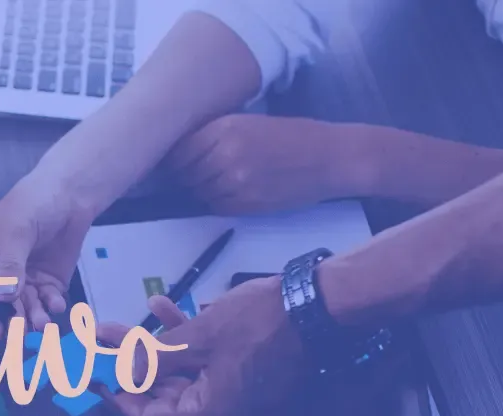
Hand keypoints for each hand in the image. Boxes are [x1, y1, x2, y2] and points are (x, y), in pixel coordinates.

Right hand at [0, 167, 98, 334]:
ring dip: (32, 317)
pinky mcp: (47, 283)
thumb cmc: (32, 203)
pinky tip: (56, 304)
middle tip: (15, 335)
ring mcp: (23, 280)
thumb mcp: (16, 232)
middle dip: (7, 320)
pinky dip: (51, 306)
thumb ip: (10, 266)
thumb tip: (4, 297)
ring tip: (42, 323)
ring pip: (23, 307)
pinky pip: (46, 301)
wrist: (70, 195)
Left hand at [100, 279, 308, 415]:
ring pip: (178, 370)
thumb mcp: (199, 337)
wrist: (318, 302)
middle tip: (100, 344)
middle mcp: (220, 408)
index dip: (118, 400)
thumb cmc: (262, 323)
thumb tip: (122, 371)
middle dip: (127, 365)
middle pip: (160, 392)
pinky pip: (202, 357)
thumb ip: (155, 356)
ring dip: (150, 346)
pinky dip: (182, 336)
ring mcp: (232, 387)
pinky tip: (162, 308)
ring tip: (119, 323)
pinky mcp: (241, 365)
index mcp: (210, 413)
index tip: (94, 381)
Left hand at [168, 115, 368, 214]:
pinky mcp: (245, 204)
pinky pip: (216, 206)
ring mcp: (234, 183)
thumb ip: (214, 136)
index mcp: (224, 129)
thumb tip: (181, 153)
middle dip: (185, 176)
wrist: (330, 158)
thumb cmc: (292, 136)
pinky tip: (231, 191)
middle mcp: (224, 156)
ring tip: (217, 180)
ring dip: (201, 189)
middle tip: (192, 173)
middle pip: (184, 174)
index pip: (178, 151)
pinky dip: (217, 201)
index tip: (171, 161)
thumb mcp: (249, 122)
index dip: (172, 159)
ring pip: (198, 192)